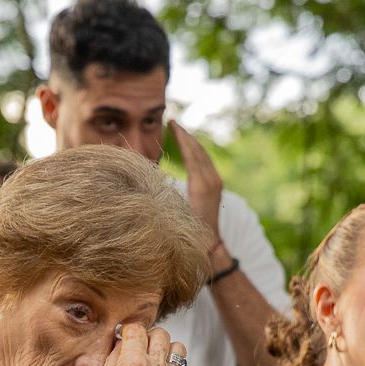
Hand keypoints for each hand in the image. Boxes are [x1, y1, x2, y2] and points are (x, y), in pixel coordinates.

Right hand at [84, 324, 194, 365]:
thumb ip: (116, 354)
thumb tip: (124, 338)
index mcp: (132, 363)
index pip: (136, 329)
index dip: (128, 332)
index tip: (124, 338)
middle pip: (160, 333)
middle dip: (148, 337)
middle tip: (139, 349)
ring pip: (178, 348)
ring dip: (166, 350)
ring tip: (155, 360)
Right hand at [168, 120, 224, 250]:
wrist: (210, 243)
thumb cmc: (188, 230)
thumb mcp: (174, 210)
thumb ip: (165, 192)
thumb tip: (147, 176)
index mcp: (201, 184)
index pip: (191, 152)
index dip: (181, 137)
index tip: (171, 123)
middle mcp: (211, 180)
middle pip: (198, 149)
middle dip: (185, 134)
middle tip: (173, 122)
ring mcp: (216, 181)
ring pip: (203, 154)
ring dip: (191, 141)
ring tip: (179, 131)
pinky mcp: (217, 184)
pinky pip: (206, 161)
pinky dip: (197, 151)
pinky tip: (189, 147)